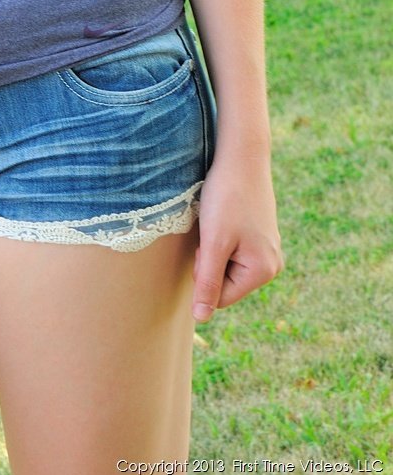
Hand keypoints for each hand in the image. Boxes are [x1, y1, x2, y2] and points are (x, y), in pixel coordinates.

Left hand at [192, 143, 283, 321]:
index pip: (220, 297)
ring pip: (226, 265)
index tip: (207, 244)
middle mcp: (271, 264)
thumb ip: (208, 283)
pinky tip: (225, 215)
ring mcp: (267, 249)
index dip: (203, 274)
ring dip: (214, 247)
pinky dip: (221, 237)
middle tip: (212, 228)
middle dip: (210, 261)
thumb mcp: (213, 243)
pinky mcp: (259, 235)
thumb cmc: (226, 198)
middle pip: (224, 282)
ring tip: (218, 220)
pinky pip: (232, 249)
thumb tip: (201, 318)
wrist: (241, 155)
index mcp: (264, 271)